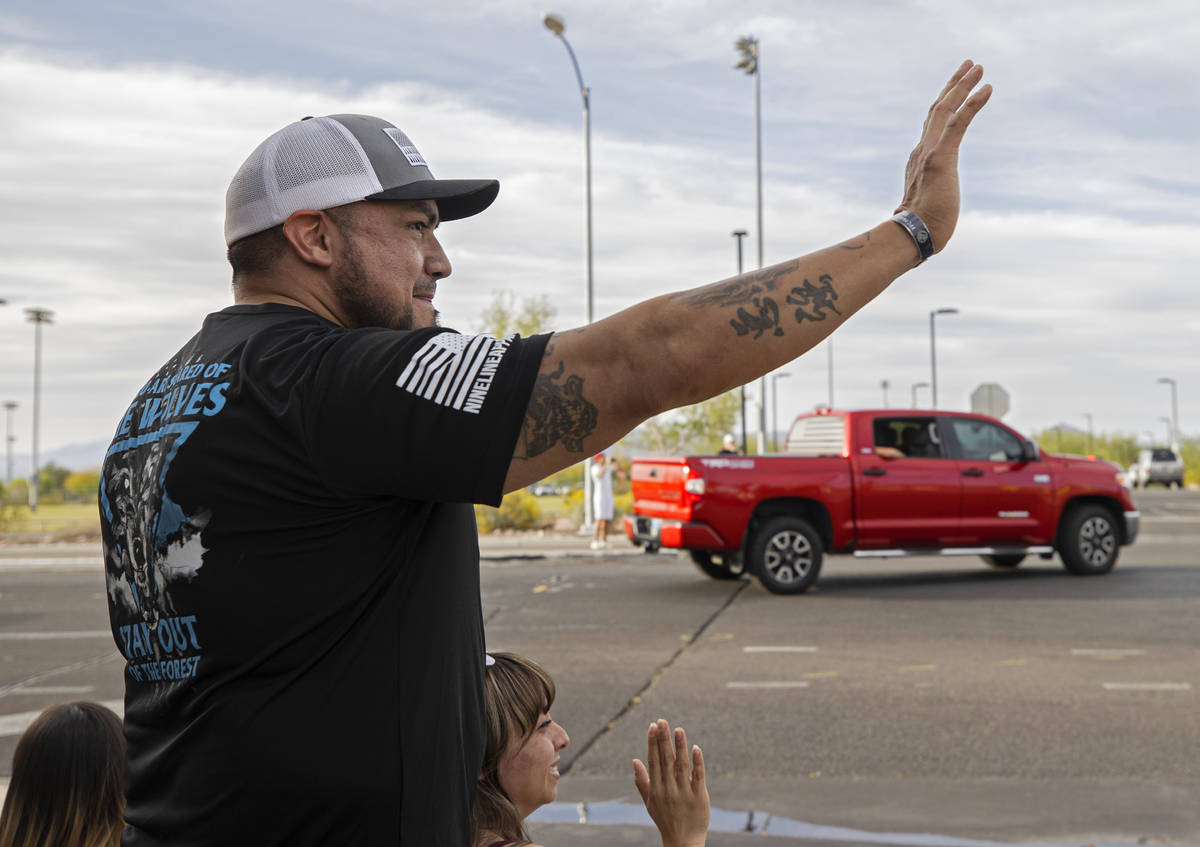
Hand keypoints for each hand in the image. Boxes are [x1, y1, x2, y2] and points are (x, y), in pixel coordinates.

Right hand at [632, 719, 708, 846]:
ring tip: (678, 729)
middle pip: (666, 760)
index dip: (652, 743)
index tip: (652, 726)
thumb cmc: (665, 819)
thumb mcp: (649, 803)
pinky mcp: (699, 796)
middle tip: (662, 721)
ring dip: (679, 746)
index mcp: (656, 789)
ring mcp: (684, 793)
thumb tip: (634, 760)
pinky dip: (697, 762)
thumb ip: (642, 781)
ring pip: (682, 765)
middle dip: (663, 739)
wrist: (683, 842)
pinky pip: (698, 776)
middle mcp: (669, 789)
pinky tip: (696, 748)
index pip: (653, 761)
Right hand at [895, 60, 991, 253]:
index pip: (933, 124)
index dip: (946, 103)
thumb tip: (927, 209)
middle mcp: (921, 150)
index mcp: (919, 160)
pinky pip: (958, 124)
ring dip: (962, 86)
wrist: (912, 236)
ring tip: (979, 68)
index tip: (957, 88)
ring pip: (945, 109)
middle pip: (938, 108)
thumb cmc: (921, 228)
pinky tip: (987, 89)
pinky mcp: (941, 158)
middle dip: (954, 85)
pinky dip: (972, 104)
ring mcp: (929, 153)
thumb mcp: (928, 204)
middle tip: (971, 65)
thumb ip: (930, 196)